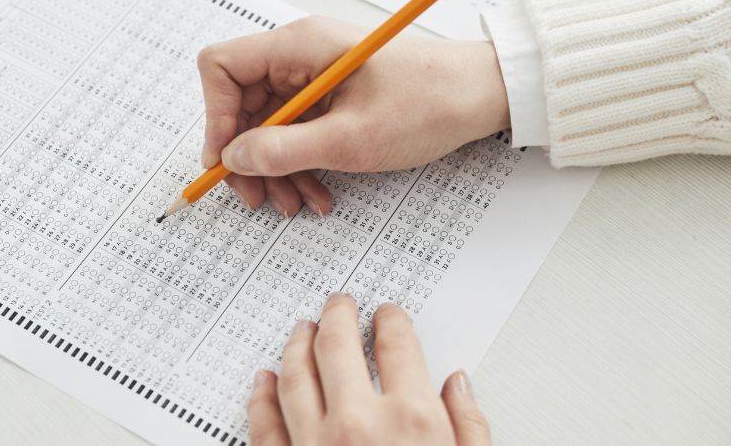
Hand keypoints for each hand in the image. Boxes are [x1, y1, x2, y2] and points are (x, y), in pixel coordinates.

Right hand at [197, 16, 510, 216]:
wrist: (480, 97)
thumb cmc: (429, 103)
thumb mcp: (352, 139)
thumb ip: (286, 150)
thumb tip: (235, 159)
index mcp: (299, 46)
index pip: (222, 67)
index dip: (216, 116)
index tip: (227, 162)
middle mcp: (301, 55)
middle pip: (242, 103)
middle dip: (248, 156)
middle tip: (257, 198)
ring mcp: (316, 77)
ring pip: (270, 126)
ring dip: (276, 169)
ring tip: (295, 204)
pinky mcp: (333, 98)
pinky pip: (299, 132)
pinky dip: (302, 165)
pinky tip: (318, 194)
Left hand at [248, 294, 490, 444]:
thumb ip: (469, 427)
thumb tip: (459, 388)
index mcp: (412, 419)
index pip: (397, 346)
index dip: (391, 321)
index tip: (388, 316)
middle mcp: (358, 426)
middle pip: (337, 347)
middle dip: (337, 316)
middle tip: (338, 303)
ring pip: (294, 378)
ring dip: (296, 346)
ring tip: (301, 330)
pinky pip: (265, 426)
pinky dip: (261, 399)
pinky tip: (263, 382)